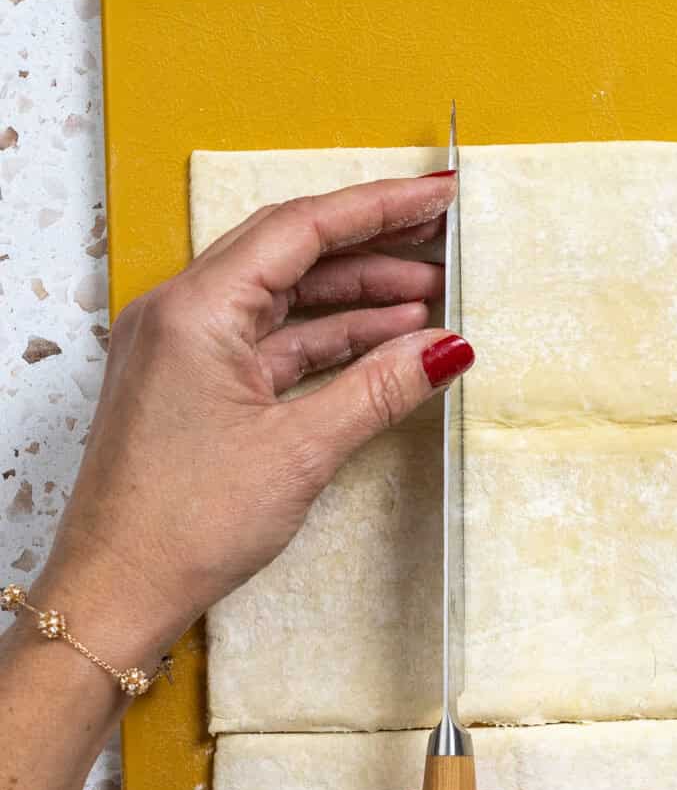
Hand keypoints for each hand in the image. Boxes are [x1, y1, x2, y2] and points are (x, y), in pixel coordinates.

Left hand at [37, 175, 471, 666]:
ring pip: (285, 297)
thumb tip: (448, 347)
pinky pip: (271, 341)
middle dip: (373, 243)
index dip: (379, 206)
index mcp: (195, 310)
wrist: (116, 594)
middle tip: (442, 236)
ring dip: (357, 295)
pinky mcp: (193, 385)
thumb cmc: (180, 526)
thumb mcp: (299, 450)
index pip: (302, 229)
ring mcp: (184, 349)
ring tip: (430, 295)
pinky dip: (328, 338)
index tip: (438, 195)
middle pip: (292, 251)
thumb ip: (379, 388)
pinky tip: (384, 342)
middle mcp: (181, 314)